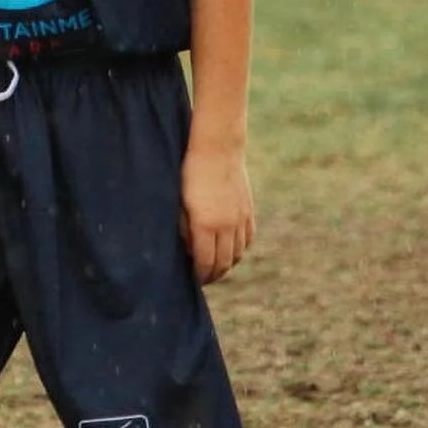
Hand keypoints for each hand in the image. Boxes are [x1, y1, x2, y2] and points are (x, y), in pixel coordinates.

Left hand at [179, 145, 254, 284]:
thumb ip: (183, 228)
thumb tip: (187, 250)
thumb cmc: (190, 171)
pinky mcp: (248, 211)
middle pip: (223, 263)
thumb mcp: (179, 201)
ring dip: (226, 264)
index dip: (199, 276)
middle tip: (203, 278)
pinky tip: (230, 250)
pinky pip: (247, 240)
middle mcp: (226, 226)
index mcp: (205, 225)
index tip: (193, 280)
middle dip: (213, 275)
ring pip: (237, 254)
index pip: (205, 263)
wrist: (217, 147)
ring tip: (215, 266)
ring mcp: (240, 219)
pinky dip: (239, 250)